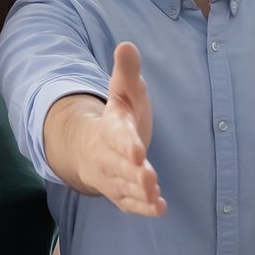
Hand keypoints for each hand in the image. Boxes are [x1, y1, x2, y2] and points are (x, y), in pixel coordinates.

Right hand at [77, 42, 164, 216]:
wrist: (94, 147)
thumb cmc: (120, 116)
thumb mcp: (123, 90)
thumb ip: (126, 71)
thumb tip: (127, 45)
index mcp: (111, 127)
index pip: (117, 135)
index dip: (126, 143)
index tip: (137, 150)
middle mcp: (107, 154)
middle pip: (118, 165)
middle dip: (133, 173)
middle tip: (149, 178)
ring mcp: (112, 176)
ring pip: (123, 186)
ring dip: (138, 193)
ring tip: (155, 197)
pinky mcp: (119, 192)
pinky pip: (128, 203)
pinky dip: (141, 208)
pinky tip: (159, 209)